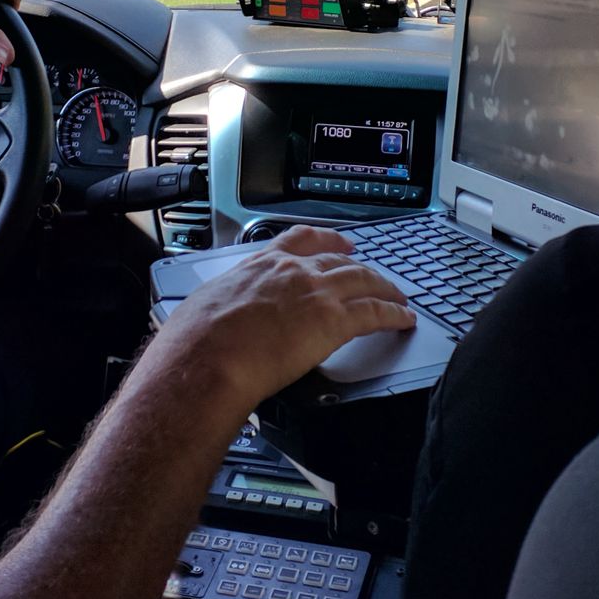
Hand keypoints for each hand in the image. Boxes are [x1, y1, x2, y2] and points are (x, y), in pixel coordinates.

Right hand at [138, 225, 413, 420]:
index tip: (336, 242)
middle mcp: (292, 272)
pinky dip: (394, 315)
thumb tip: (214, 320)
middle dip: (362, 266)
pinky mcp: (333, 321)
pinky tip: (404, 320)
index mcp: (260, 265)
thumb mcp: (206, 306)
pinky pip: (375, 312)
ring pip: (365, 282)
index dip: (324, 240)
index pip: (299, 241)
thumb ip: (224, 305)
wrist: (207, 358)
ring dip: (386, 289)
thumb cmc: (195, 341)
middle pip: (340, 261)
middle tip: (375, 273)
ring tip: (398, 298)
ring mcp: (316, 293)